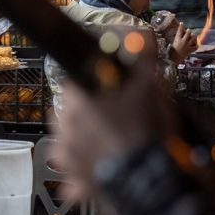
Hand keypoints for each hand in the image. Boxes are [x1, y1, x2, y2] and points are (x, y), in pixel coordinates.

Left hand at [51, 30, 171, 201]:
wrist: (145, 176)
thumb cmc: (143, 131)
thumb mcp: (148, 89)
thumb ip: (142, 59)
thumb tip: (142, 37)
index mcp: (78, 99)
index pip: (74, 80)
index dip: (93, 83)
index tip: (105, 87)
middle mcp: (65, 125)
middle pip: (69, 109)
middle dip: (87, 110)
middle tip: (112, 115)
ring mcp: (66, 152)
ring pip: (68, 138)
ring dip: (82, 138)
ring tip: (107, 140)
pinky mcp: (73, 177)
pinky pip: (72, 170)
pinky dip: (82, 168)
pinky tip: (100, 165)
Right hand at [169, 23, 197, 62]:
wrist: (173, 60)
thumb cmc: (170, 53)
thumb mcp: (171, 45)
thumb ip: (174, 41)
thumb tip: (175, 39)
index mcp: (177, 39)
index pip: (179, 30)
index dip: (181, 26)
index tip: (182, 23)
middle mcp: (183, 41)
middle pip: (188, 33)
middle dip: (189, 31)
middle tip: (188, 30)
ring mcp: (187, 46)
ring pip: (193, 38)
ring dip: (194, 36)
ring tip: (193, 36)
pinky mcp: (189, 50)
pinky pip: (195, 47)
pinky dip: (196, 46)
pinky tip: (196, 45)